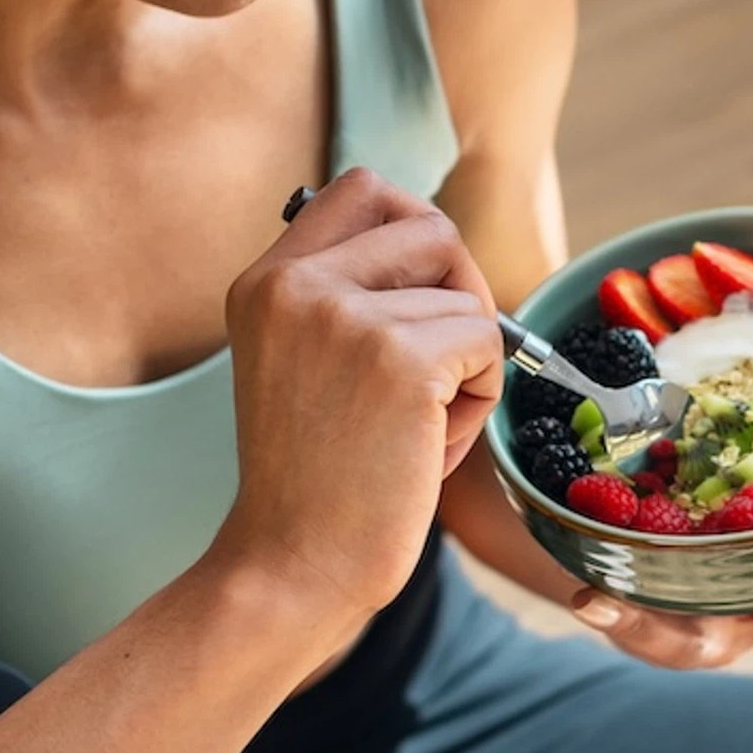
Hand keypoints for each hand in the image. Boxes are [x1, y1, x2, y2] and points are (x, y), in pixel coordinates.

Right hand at [216, 173, 502, 636]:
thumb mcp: (304, 361)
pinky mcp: (400, 358)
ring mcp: (346, 316)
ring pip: (467, 294)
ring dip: (468, 364)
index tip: (421, 295)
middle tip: (440, 369)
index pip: (362, 187)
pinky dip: (478, 400)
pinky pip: (487, 341)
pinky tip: (429, 447)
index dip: (415, 231)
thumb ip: (347, 296)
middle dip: (459, 295)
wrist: (294, 566)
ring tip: (418, 426)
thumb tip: (434, 238)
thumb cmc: (318, 477)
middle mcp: (296, 284)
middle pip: (432, 228)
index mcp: (265, 281)